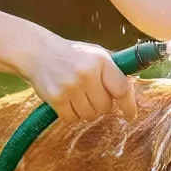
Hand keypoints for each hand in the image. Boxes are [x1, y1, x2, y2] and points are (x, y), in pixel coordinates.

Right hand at [23, 38, 137, 122]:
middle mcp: (87, 73)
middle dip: (102, 106)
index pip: (122, 89)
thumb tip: (131, 87)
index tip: (130, 116)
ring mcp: (70, 86)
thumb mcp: (95, 54)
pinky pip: (71, 119)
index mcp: (101, 61)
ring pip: (89, 116)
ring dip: (86, 111)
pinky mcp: (55, 98)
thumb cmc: (72, 55)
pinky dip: (71, 115)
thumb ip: (113, 69)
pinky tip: (67, 102)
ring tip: (78, 97)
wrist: (38, 52)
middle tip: (93, 96)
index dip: (129, 105)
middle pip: (105, 107)